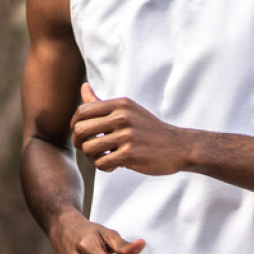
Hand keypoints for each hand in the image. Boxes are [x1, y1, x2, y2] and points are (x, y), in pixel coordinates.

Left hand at [72, 84, 190, 175]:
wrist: (179, 146)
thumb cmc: (149, 129)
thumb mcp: (128, 110)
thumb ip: (102, 103)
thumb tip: (83, 86)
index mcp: (120, 104)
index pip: (82, 111)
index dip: (75, 125)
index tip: (81, 135)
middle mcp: (122, 117)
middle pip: (80, 130)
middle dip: (79, 143)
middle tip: (88, 149)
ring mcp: (126, 136)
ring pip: (89, 149)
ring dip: (92, 158)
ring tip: (103, 158)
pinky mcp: (130, 154)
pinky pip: (101, 163)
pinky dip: (103, 167)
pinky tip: (113, 165)